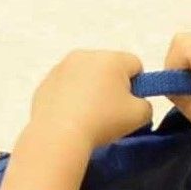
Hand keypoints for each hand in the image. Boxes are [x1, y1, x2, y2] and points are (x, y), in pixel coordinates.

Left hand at [24, 49, 153, 152]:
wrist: (58, 134)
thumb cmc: (103, 121)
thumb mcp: (140, 116)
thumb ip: (146, 104)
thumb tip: (135, 102)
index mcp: (111, 58)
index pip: (134, 64)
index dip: (138, 85)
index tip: (130, 104)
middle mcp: (85, 55)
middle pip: (108, 68)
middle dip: (113, 86)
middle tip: (111, 112)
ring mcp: (61, 67)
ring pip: (85, 76)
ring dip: (90, 91)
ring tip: (89, 117)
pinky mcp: (44, 82)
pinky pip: (65, 87)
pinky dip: (71, 98)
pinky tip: (71, 117)